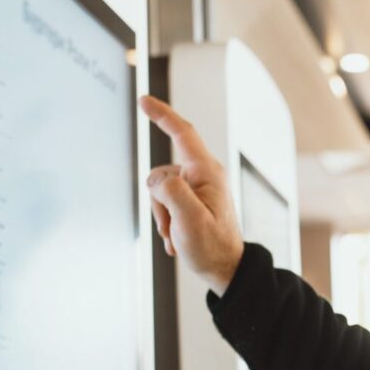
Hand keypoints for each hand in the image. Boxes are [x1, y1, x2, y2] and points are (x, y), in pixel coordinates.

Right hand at [141, 95, 244, 293]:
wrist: (225, 269)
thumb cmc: (212, 247)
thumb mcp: (190, 221)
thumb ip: (171, 192)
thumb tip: (157, 178)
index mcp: (207, 172)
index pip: (182, 133)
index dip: (162, 114)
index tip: (144, 100)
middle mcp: (203, 175)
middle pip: (162, 173)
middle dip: (158, 201)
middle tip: (172, 227)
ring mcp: (197, 188)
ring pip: (160, 190)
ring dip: (162, 216)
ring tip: (178, 236)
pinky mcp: (192, 200)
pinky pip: (165, 202)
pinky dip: (166, 221)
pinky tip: (178, 240)